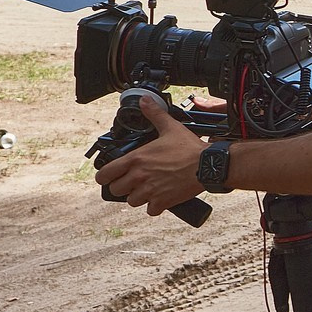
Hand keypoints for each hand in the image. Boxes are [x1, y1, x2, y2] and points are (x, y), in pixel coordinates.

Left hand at [95, 93, 207, 215]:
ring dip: (139, 197)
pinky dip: (155, 206)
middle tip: (135, 181)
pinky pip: (150, 210)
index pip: (103, 175)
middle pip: (116, 190)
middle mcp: (139, 176)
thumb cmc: (189, 148)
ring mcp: (150, 191)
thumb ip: (154, 114)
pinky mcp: (162, 202)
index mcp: (136, 159)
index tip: (112, 175)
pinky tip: (162, 198)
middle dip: (124, 186)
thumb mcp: (170, 127)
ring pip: (132, 201)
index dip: (106, 176)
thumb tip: (144, 100)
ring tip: (150, 189)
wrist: (207, 165)